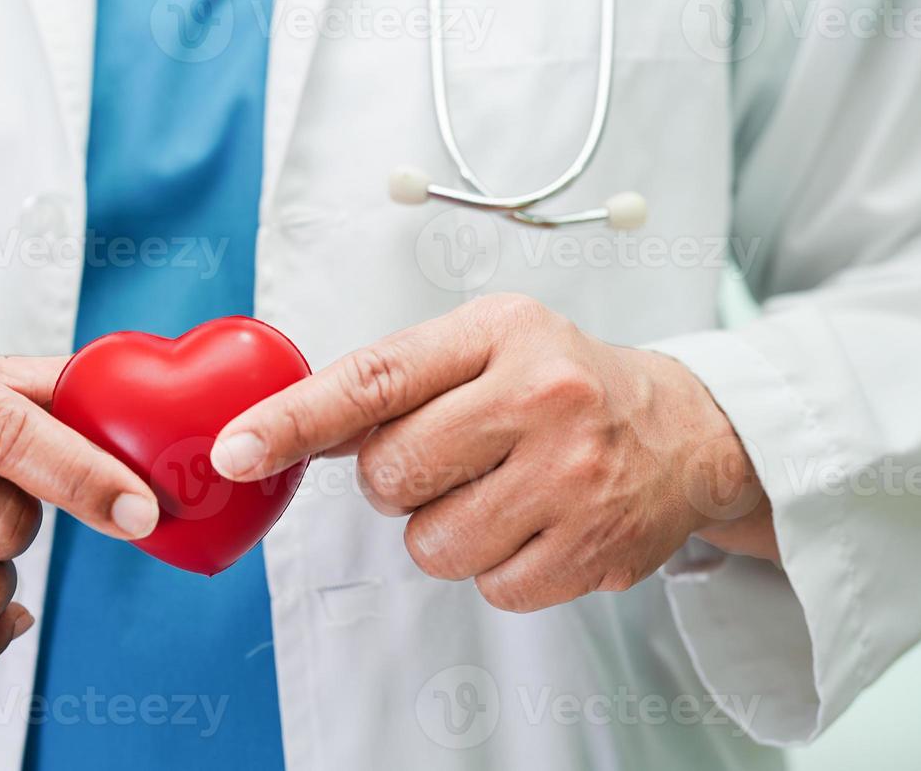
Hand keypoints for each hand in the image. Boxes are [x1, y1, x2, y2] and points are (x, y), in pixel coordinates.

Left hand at [210, 295, 774, 612]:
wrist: (684, 430)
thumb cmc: (563, 382)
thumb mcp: (487, 343)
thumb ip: (396, 379)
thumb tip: (296, 426)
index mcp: (500, 332)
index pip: (375, 377)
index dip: (296, 419)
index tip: (236, 450)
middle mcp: (542, 397)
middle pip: (393, 474)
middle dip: (396, 481)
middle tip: (449, 458)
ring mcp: (574, 478)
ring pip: (433, 544)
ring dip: (443, 529)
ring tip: (498, 491)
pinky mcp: (595, 550)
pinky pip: (489, 587)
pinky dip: (494, 566)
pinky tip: (533, 524)